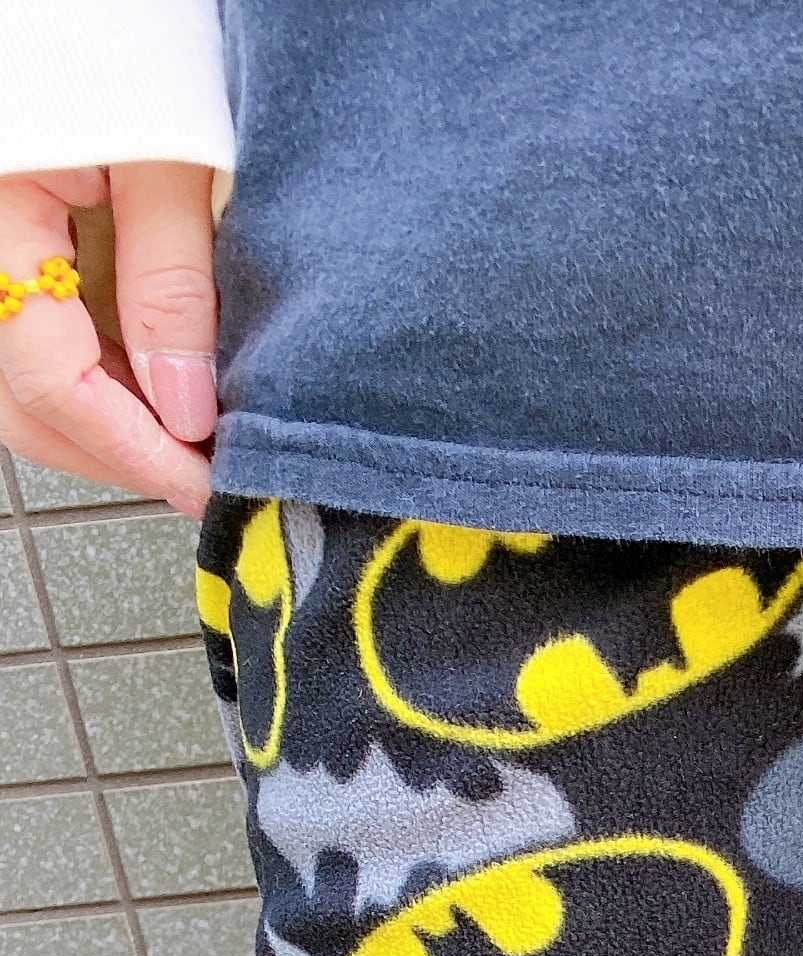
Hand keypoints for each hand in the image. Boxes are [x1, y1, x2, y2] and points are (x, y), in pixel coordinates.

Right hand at [0, 163, 217, 516]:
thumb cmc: (126, 27)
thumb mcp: (167, 150)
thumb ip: (176, 281)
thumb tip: (187, 408)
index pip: (48, 375)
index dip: (130, 446)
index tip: (201, 482)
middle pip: (19, 397)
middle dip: (110, 450)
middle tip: (199, 476)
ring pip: (18, 378)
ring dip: (101, 421)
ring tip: (186, 437)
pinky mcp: (8, 237)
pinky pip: (31, 333)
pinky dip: (93, 375)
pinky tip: (156, 385)